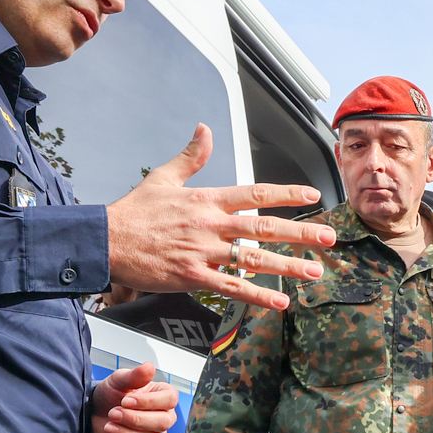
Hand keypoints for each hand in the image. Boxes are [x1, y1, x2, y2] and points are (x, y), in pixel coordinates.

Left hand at [89, 362, 178, 432]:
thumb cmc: (111, 395)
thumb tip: (149, 367)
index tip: (126, 400)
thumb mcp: (119, 380)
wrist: (95, 412)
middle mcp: (163, 417)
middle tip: (113, 413)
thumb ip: (134, 376)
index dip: (149, 402)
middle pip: (163, 422)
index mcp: (162, 396)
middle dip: (136, 419)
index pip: (169, 400)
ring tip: (109, 426)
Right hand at [106, 125, 337, 310]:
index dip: (286, 194)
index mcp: (206, 199)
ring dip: (287, 266)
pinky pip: (231, 287)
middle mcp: (210, 225)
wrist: (105, 240)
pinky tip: (279, 302)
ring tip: (313, 271)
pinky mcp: (193, 276)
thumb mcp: (163, 177)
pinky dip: (257, 295)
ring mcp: (203, 251)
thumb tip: (203, 130)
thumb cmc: (133, 213)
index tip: (311, 195)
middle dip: (300, 233)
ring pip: (253, 259)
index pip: (255, 193)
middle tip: (327, 238)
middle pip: (264, 228)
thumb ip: (191, 157)